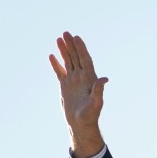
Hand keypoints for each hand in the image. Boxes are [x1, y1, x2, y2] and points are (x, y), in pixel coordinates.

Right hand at [49, 31, 108, 157]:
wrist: (80, 124)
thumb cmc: (90, 115)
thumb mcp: (96, 103)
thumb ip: (99, 90)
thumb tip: (105, 78)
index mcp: (90, 79)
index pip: (85, 60)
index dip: (81, 49)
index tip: (76, 38)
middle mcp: (82, 77)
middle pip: (76, 57)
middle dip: (71, 45)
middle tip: (66, 33)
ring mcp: (73, 81)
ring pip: (68, 62)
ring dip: (64, 51)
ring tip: (58, 38)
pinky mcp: (65, 86)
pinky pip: (60, 72)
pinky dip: (56, 64)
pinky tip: (52, 55)